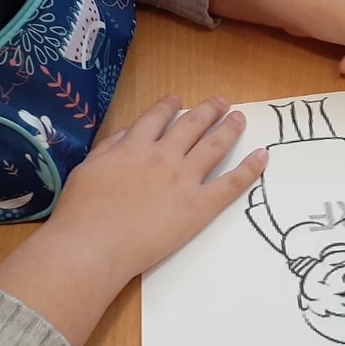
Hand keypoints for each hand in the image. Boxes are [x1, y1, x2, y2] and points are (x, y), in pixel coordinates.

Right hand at [0, 96, 266, 345]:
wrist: (93, 245)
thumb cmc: (81, 211)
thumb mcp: (87, 168)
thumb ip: (110, 148)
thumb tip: (129, 134)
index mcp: (134, 146)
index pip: (157, 117)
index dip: (170, 106)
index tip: (179, 100)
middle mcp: (164, 156)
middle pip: (192, 125)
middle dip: (208, 110)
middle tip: (222, 102)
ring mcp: (184, 180)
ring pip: (215, 146)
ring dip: (230, 128)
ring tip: (240, 118)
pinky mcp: (200, 206)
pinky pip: (232, 183)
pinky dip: (250, 168)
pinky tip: (263, 156)